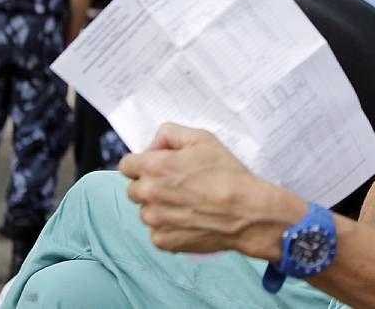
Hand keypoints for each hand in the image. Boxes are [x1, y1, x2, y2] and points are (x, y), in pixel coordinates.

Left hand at [120, 123, 307, 259]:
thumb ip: (170, 133)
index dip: (143, 163)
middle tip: (178, 185)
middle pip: (134, 188)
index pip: (127, 164)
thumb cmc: (228, 174)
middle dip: (151, 185)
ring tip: (188, 204)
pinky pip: (156, 231)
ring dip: (159, 207)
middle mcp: (148, 194)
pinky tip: (190, 219)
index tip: (160, 166)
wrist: (247, 212)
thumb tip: (154, 145)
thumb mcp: (203, 139)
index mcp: (154, 167)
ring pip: (146, 211)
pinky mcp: (163, 241)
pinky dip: (169, 227)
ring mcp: (154, 220)